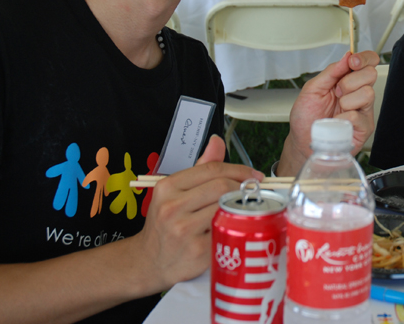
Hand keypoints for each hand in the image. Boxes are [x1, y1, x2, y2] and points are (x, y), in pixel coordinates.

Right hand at [130, 135, 262, 292]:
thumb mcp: (175, 192)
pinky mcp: (197, 251)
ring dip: (241, 207)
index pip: (211, 169)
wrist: (149, 261)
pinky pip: (226, 231)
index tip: (253, 175)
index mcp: (168, 187)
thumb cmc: (166, 224)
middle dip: (243, 187)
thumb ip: (200, 168)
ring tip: (247, 207)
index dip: (238, 169)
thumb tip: (217, 142)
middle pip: (221, 187)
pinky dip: (235, 227)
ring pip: (226, 208)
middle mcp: (172, 207)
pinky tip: (236, 226)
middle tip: (253, 191)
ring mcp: (184, 230)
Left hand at [280, 51, 378, 175]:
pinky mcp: (364, 127)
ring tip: (337, 109)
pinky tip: (338, 121)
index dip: (364, 58)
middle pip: (371, 74)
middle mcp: (357, 93)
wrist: (302, 142)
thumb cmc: (306, 117)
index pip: (367, 62)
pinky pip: (359, 116)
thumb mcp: (312, 89)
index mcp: (347, 80)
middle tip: (337, 92)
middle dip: (350, 81)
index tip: (352, 61)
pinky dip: (344, 117)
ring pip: (368, 93)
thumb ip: (330, 72)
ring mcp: (363, 110)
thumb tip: (346, 57)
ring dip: (347, 100)